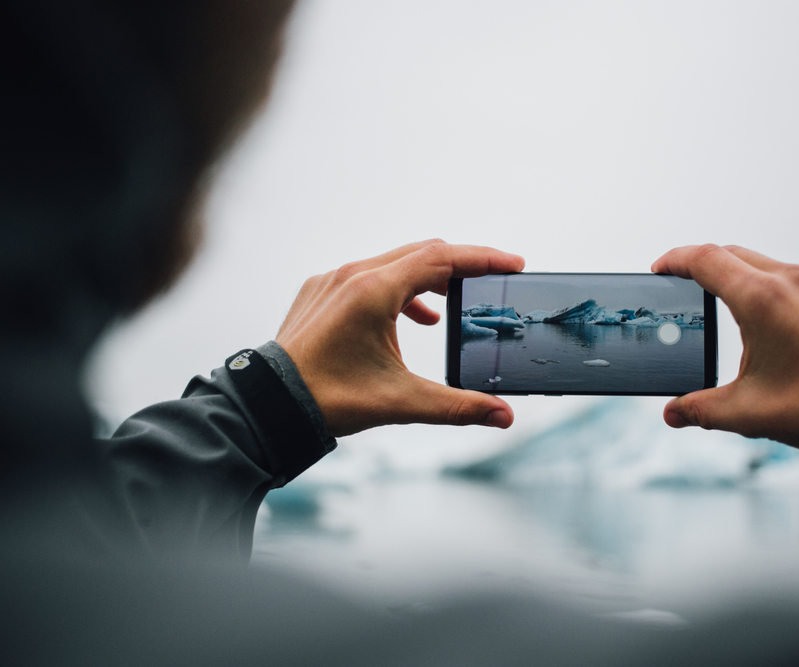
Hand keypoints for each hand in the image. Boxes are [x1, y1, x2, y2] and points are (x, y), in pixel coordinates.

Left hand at [276, 240, 524, 436]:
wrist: (270, 405)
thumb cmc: (329, 398)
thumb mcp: (401, 402)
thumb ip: (458, 406)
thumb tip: (503, 416)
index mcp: (374, 290)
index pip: (442, 259)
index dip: (483, 259)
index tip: (513, 264)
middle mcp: (353, 275)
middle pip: (422, 253)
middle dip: (461, 266)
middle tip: (492, 280)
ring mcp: (333, 280)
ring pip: (394, 263)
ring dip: (429, 279)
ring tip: (453, 305)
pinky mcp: (319, 292)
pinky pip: (368, 275)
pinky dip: (398, 288)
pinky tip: (412, 318)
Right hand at [651, 245, 798, 448]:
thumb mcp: (749, 411)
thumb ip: (702, 409)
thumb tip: (674, 414)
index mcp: (761, 299)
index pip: (704, 260)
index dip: (676, 259)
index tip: (663, 267)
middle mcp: (797, 279)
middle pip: (740, 257)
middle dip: (713, 270)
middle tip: (699, 290)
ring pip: (783, 272)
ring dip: (761, 288)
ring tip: (759, 327)